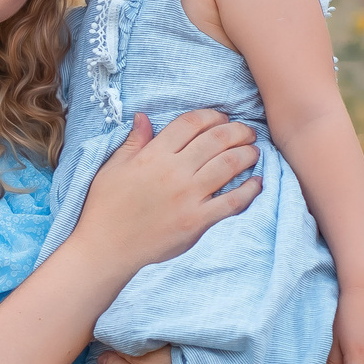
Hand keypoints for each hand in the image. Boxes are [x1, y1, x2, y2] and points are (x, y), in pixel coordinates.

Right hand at [76, 110, 261, 276]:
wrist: (107, 247)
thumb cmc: (106, 206)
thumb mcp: (113, 167)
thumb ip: (134, 141)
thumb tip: (144, 117)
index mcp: (153, 155)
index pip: (191, 123)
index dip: (211, 116)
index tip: (221, 118)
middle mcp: (174, 172)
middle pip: (216, 140)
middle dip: (238, 131)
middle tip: (247, 132)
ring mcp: (189, 197)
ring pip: (229, 165)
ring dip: (247, 154)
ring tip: (254, 151)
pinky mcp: (198, 221)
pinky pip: (233, 202)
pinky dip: (249, 190)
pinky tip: (257, 182)